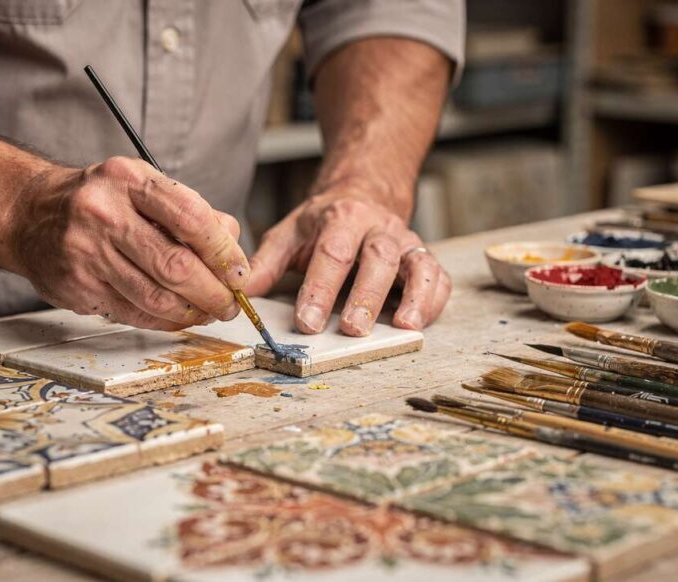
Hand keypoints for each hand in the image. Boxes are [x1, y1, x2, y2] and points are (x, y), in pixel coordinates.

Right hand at [6, 157, 248, 330]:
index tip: (240, 273)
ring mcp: (86, 252)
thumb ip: (191, 212)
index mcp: (128, 179)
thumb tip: (234, 248)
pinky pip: (133, 313)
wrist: (30, 214)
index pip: (191, 218)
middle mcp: (104, 213)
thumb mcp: (142, 186)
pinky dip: (165, 320)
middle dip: (214, 292)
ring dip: (193, 312)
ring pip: (156, 297)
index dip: (224, 252)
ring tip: (210, 312)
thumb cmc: (100, 201)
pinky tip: (179, 316)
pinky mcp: (76, 287)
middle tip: (231, 304)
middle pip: (176, 265)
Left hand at [245, 191, 450, 335]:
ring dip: (414, 297)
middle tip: (352, 330)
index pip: (332, 253)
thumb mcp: (289, 234)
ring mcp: (406, 242)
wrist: (362, 195)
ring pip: (417, 265)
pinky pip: (438, 277)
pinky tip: (420, 322)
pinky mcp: (424, 258)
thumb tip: (239, 293)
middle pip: (378, 259)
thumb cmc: (322, 225)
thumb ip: (266, 264)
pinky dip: (434, 300)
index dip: (319, 289)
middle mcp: (378, 227)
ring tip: (404, 328)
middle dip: (366, 296)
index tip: (307, 322)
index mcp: (341, 218)